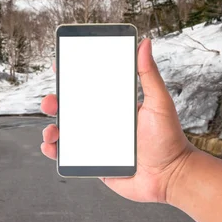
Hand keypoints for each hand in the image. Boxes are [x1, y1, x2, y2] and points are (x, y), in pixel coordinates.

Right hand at [40, 38, 194, 203]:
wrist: (171, 177)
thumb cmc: (168, 139)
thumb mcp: (159, 102)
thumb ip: (149, 74)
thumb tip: (144, 44)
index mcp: (113, 105)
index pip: (87, 88)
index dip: (70, 77)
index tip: (59, 66)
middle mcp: (100, 121)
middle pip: (69, 108)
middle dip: (53, 103)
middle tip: (50, 102)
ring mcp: (94, 142)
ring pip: (64, 132)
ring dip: (50, 129)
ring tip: (52, 131)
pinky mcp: (92, 162)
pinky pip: (67, 156)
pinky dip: (54, 151)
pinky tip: (51, 147)